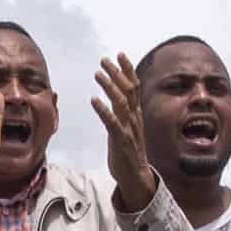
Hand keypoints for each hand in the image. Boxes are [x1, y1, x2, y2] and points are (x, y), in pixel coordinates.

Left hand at [92, 53, 157, 210]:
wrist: (136, 176)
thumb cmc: (128, 151)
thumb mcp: (126, 127)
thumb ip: (122, 111)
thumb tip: (115, 95)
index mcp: (136, 114)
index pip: (134, 86)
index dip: (127, 69)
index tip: (119, 54)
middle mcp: (134, 118)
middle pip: (129, 90)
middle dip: (117, 72)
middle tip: (104, 59)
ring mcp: (129, 129)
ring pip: (122, 103)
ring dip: (110, 87)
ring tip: (98, 74)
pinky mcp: (121, 141)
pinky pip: (112, 123)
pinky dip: (104, 110)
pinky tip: (94, 100)